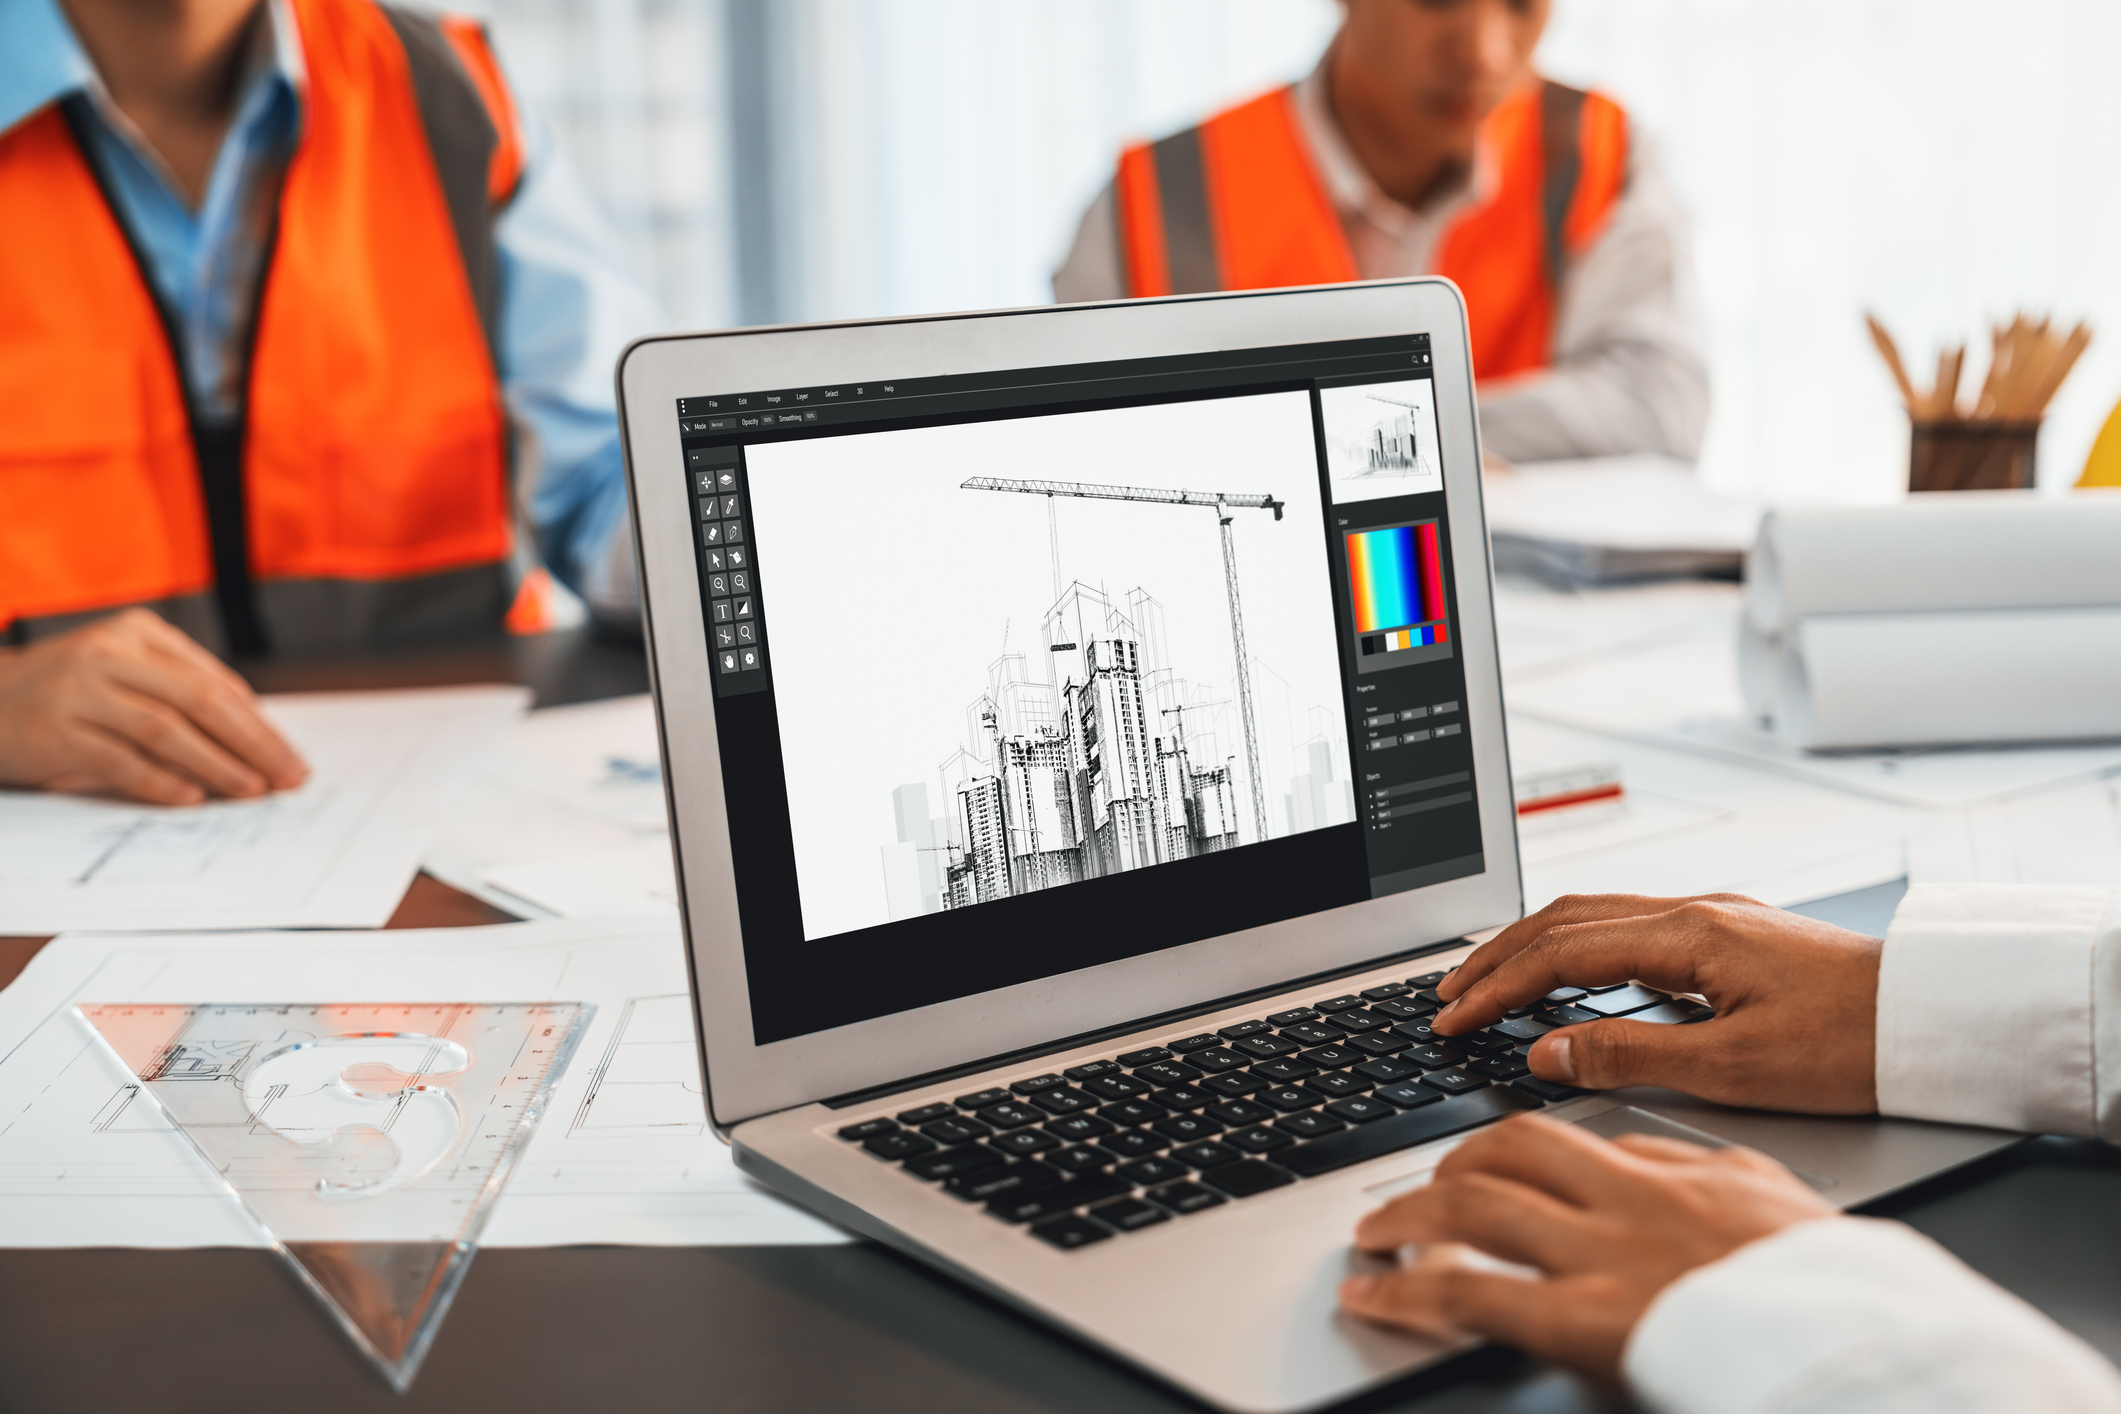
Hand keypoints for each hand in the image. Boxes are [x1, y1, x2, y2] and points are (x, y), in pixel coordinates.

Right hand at [0, 609, 308, 804]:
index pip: (215, 681)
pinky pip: (119, 760)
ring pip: (165, 729)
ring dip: (217, 764)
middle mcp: (109, 655)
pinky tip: (191, 797)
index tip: (290, 756)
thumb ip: (180, 694)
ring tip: (252, 790)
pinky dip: (160, 780)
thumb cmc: (68, 694)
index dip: (259, 722)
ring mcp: (79, 691)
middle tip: (287, 777)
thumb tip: (256, 737)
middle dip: (253, 743)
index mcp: (137, 634)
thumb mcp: (124, 675)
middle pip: (201, 701)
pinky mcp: (55, 732)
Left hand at [1340, 1113, 1838, 1379]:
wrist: (1874, 1349)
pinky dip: (1405, 1290)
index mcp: (1686, 1175)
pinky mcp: (1583, 1319)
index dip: (1517, 1151)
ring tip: (1373, 1232)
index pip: (1579, 1142)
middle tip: (1414, 1192)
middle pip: (1512, 1151)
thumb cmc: (1843, 1300)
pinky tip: (1372, 1294)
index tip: (1489, 1166)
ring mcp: (1603, 1255)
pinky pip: (1469, 1292)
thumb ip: (1724, 1188)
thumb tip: (1685, 1175)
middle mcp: (1633, 1200)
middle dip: (1450, 1165)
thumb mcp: (1787, 1217)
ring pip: (1472, 1203)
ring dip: (1406, 1213)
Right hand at [1433, 893, 1881, 1112]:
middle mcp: (1695, 911)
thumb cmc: (1855, 1045)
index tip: (1451, 1017)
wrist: (1937, 1020)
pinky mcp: (1731, 934)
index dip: (1495, 986)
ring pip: (1594, 914)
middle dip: (1496, 955)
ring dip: (1532, 945)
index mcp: (1689, 934)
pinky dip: (1576, 946)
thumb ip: (1630, 1057)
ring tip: (1488, 978)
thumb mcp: (1734, 1069)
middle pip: (1564, 918)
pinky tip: (1568, 973)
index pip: (1560, 953)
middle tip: (1446, 993)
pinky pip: (1628, 924)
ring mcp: (1714, 917)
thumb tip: (1546, 1052)